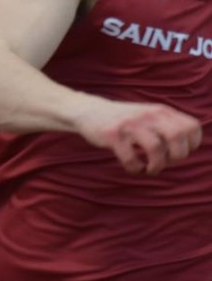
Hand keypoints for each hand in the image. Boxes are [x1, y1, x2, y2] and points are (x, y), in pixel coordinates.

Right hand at [74, 99, 203, 174]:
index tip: (177, 152)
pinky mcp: (112, 134)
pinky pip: (131, 158)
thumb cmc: (125, 121)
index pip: (192, 127)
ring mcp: (130, 124)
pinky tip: (133, 167)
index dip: (191, 145)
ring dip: (156, 166)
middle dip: (177, 156)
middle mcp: (148, 114)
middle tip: (166, 162)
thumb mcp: (150, 116)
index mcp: (161, 111)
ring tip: (150, 169)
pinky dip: (135, 168)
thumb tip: (187, 149)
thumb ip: (169, 126)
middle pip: (178, 136)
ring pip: (156, 148)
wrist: (88, 111)